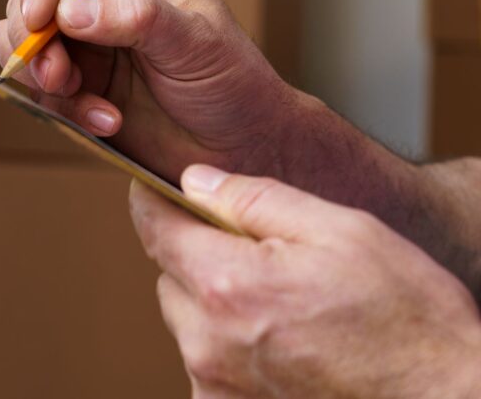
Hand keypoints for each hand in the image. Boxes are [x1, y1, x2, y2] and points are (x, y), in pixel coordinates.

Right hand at [0, 0, 297, 180]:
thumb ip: (136, 17)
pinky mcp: (78, 92)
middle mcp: (99, 5)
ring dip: (41, 75)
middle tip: (55, 73)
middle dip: (32, 39)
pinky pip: (42, 94)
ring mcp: (85, 50)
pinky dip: (63, 110)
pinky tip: (106, 121)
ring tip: (78, 95)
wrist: (240, 148)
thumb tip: (71, 10)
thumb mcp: (194, 41)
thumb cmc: (232, 82)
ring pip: (23, 49)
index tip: (40, 18)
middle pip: (29, 2)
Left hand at [131, 165, 480, 397]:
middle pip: (169, 274)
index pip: (152, 225)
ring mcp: (215, 385)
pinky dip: (229, 347)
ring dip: (216, 304)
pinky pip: (206, 362)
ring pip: (187, 320)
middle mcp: (207, 342)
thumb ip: (254, 199)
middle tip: (261, 255)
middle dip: (201, 254)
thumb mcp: (340, 230)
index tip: (166, 188)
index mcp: (228, 284)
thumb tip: (194, 180)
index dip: (157, 198)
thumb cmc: (406, 318)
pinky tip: (282, 344)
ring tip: (284, 307)